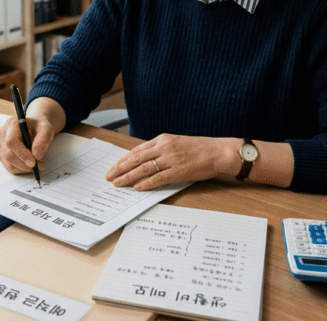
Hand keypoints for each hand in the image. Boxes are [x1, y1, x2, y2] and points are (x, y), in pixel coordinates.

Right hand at [0, 97, 64, 174]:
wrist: (34, 126)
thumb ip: (43, 139)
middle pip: (8, 154)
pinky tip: (29, 165)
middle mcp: (3, 134)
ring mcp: (1, 144)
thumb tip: (36, 155)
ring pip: (8, 163)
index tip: (34, 162)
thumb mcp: (46, 129)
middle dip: (24, 164)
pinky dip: (21, 169)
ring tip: (36, 165)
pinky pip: (9, 166)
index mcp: (12, 124)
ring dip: (23, 168)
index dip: (22, 154)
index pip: (11, 141)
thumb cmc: (39, 126)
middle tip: (38, 166)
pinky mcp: (2, 153)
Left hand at [105, 134, 241, 190]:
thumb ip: (161, 150)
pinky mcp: (178, 170)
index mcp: (162, 139)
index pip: (137, 150)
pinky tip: (136, 188)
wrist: (218, 151)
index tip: (113, 167)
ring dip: (128, 177)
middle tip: (108, 176)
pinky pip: (158, 178)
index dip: (123, 159)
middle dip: (120, 168)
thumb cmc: (199, 149)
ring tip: (117, 183)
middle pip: (136, 159)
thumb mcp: (176, 143)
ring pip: (143, 168)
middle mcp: (164, 147)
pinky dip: (145, 183)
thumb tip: (145, 161)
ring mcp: (171, 159)